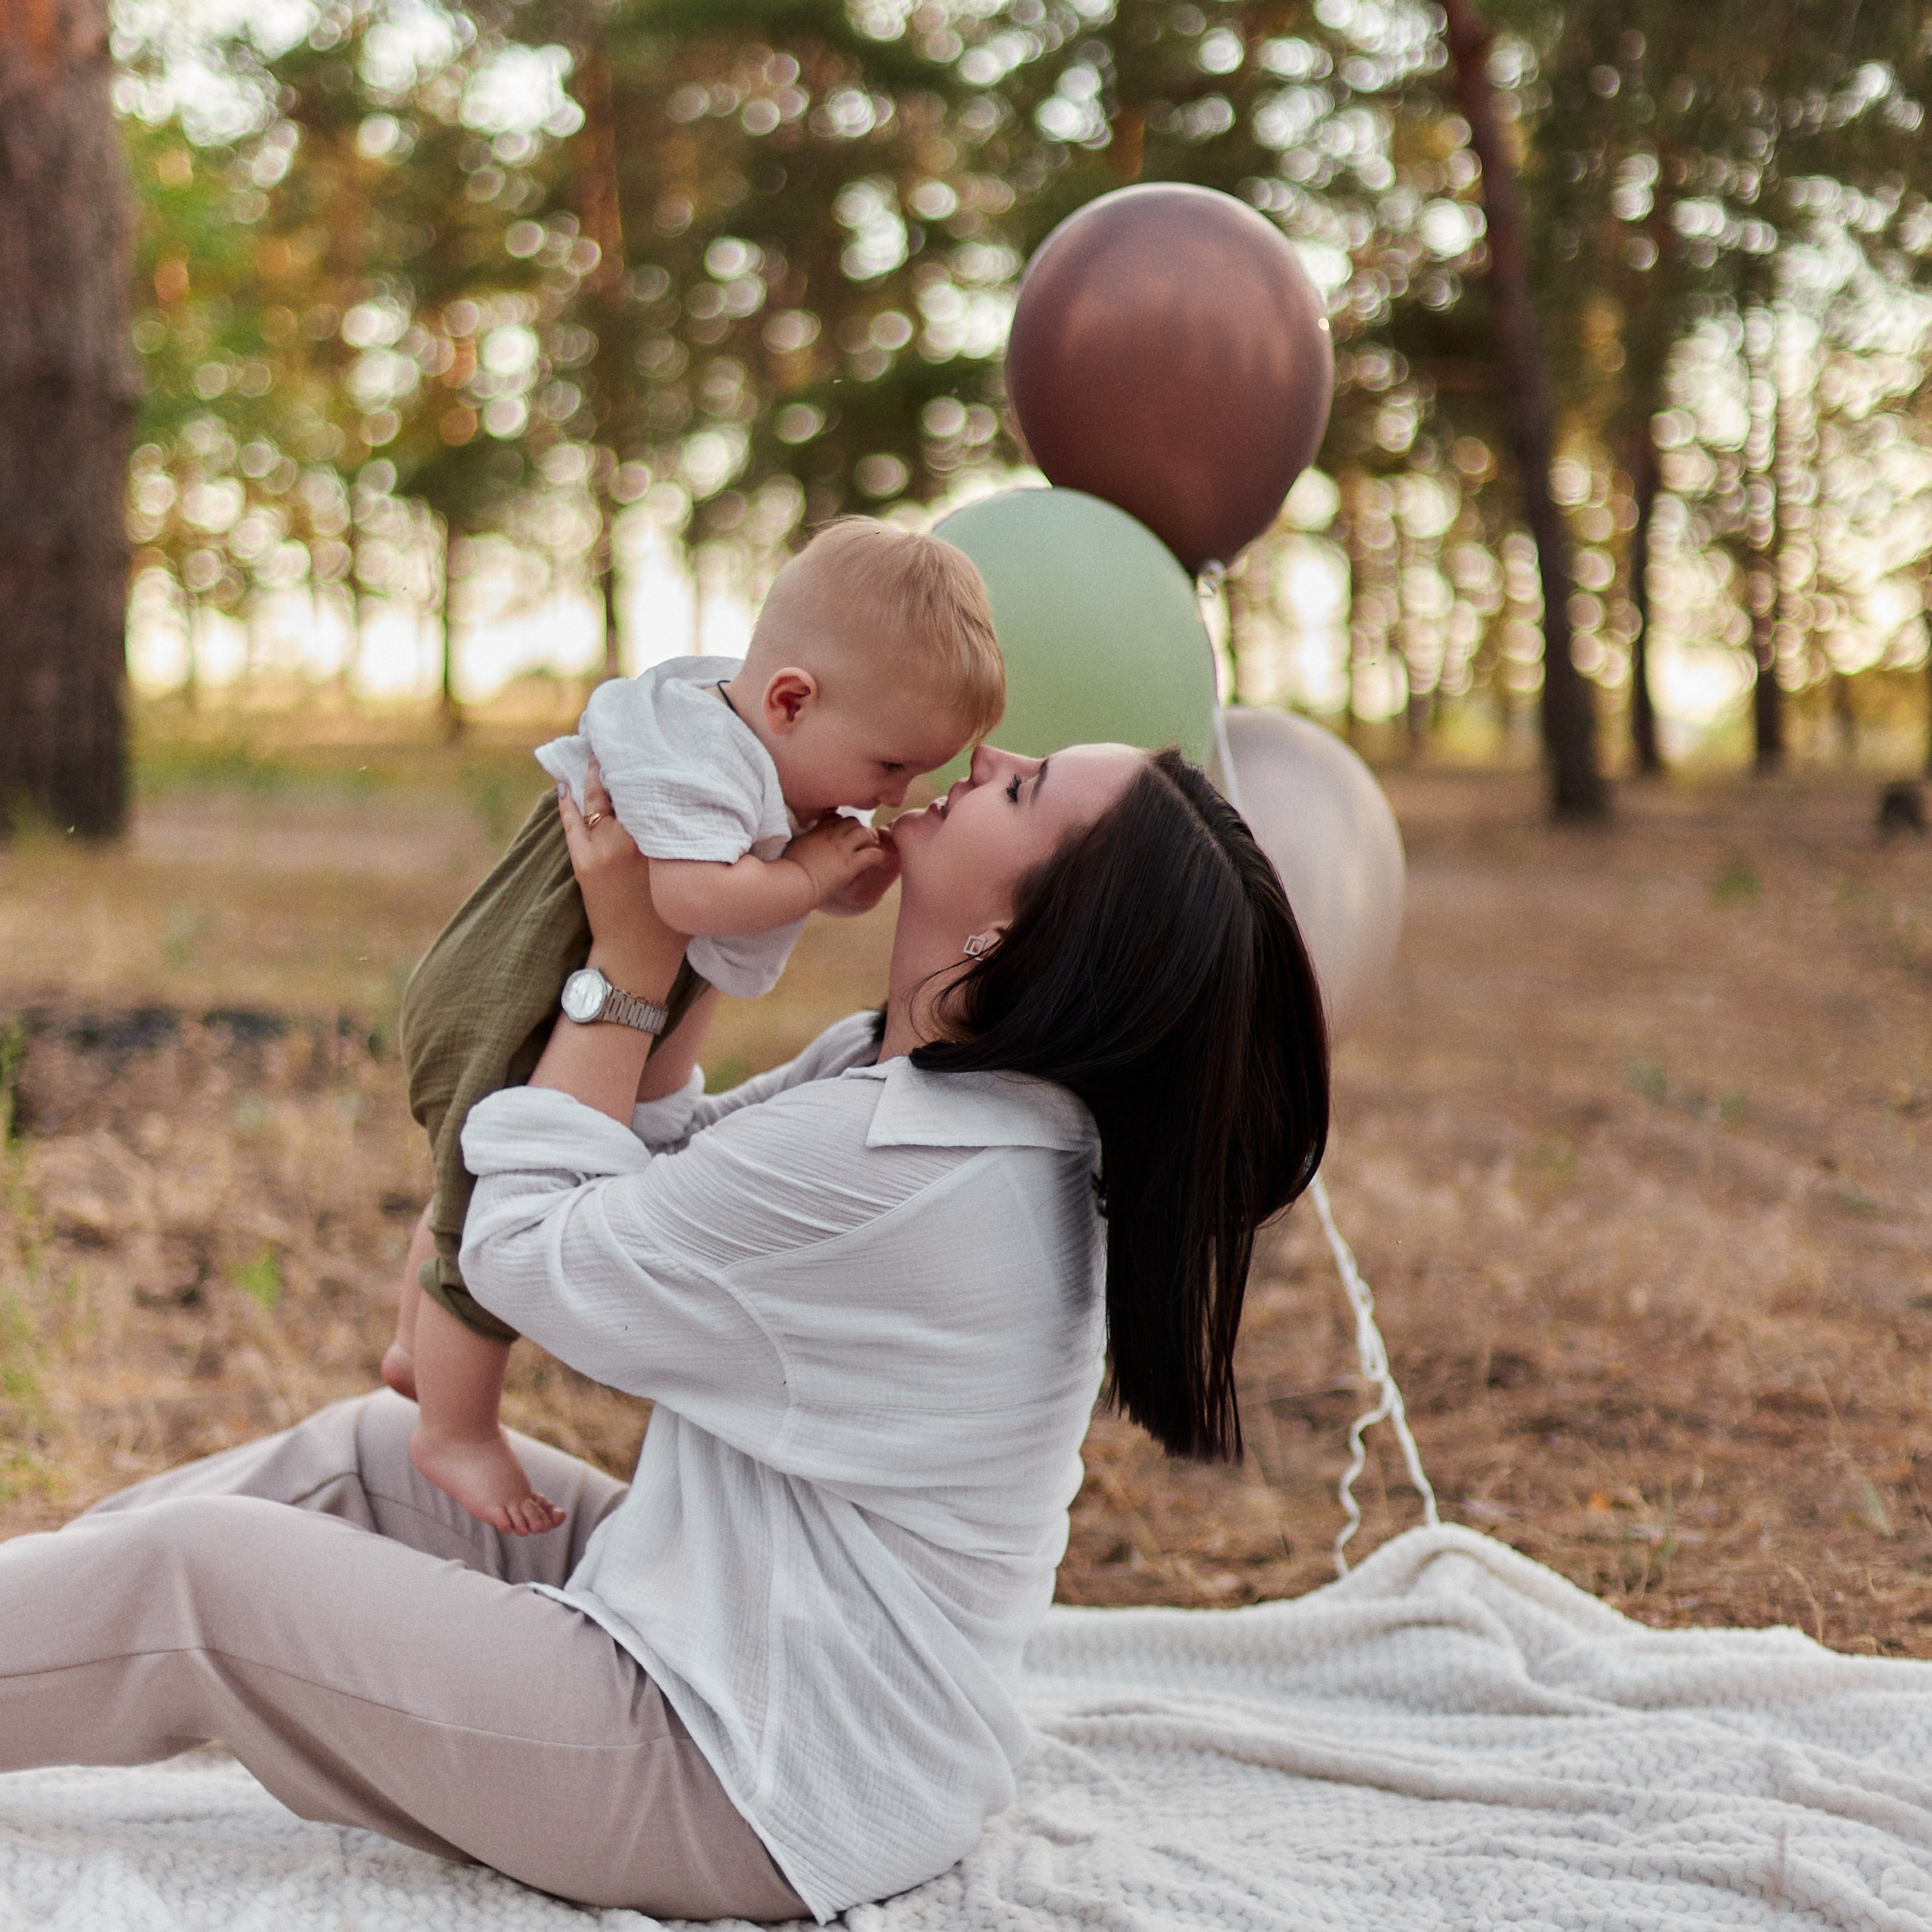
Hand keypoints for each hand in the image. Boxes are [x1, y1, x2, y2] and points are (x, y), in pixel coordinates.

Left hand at [557, 760, 686, 997]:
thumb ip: (695, 843)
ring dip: (593, 777)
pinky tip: (566, 786)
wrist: (637, 957)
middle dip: (622, 764)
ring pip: (597, 801)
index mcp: (667, 840)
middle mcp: (636, 838)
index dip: (654, 766)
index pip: (658, 790)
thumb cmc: (676, 923)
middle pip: (626, 788)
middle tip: (620, 738)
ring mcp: (606, 849)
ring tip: (594, 755)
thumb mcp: (695, 876)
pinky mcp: (584, 862)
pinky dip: (568, 802)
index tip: (654, 746)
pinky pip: (573, 823)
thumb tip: (701, 813)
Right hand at [784, 814, 885, 907]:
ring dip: (872, 840)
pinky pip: (871, 854)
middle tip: (864, 843)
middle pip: (853, 821)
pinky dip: (879, 856)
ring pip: (865, 833)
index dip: (843, 824)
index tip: (846, 835)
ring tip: (873, 850)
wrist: (790, 885)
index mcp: (816, 832)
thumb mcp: (791, 849)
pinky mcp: (848, 865)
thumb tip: (801, 845)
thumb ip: (801, 843)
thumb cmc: (785, 872)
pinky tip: (880, 862)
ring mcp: (840, 850)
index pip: (836, 818)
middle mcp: (830, 837)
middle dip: (861, 830)